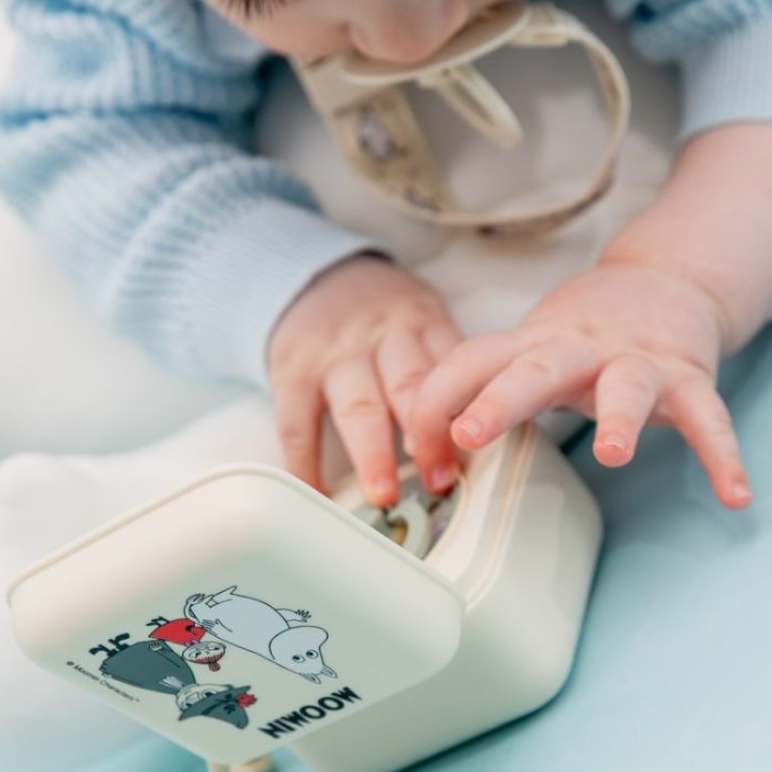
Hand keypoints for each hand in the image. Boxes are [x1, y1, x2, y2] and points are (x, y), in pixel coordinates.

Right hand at [268, 254, 462, 505]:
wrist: (316, 277)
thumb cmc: (380, 317)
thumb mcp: (421, 320)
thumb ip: (445, 366)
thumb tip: (479, 431)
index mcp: (421, 323)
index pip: (449, 368)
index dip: (463, 412)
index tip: (473, 453)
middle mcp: (379, 337)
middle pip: (408, 388)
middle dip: (426, 439)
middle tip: (438, 482)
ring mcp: (334, 356)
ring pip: (358, 408)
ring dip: (372, 454)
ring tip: (384, 495)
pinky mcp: (292, 373)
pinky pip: (297, 424)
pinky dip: (306, 463)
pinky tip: (318, 494)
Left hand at [407, 262, 752, 509]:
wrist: (659, 286)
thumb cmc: (576, 340)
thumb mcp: (522, 355)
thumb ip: (481, 395)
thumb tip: (426, 456)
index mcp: (528, 346)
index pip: (468, 363)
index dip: (435, 407)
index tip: (420, 462)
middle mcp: (576, 350)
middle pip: (533, 367)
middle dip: (498, 400)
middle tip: (467, 435)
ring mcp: (634, 361)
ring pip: (625, 384)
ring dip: (619, 416)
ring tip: (614, 454)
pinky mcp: (686, 377)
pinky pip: (708, 417)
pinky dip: (722, 453)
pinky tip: (734, 493)